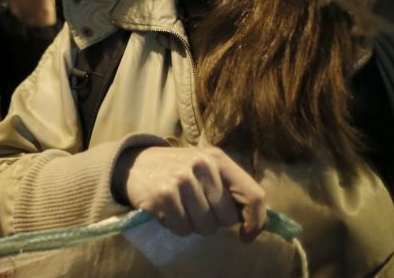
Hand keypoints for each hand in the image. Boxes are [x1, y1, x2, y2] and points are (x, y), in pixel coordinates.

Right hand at [117, 145, 266, 242]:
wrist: (134, 163)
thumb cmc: (177, 169)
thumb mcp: (206, 168)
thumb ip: (231, 188)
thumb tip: (258, 218)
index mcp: (218, 158)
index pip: (253, 195)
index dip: (255, 221)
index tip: (246, 235)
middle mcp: (202, 166)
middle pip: (226, 218)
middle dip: (214, 221)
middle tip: (197, 208)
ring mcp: (181, 180)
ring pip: (205, 227)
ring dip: (193, 225)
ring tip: (181, 208)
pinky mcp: (163, 195)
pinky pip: (183, 229)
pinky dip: (176, 226)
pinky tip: (167, 210)